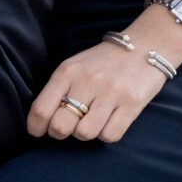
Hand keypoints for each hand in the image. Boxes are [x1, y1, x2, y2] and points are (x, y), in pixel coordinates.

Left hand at [27, 38, 175, 144]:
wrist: (145, 46)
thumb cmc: (103, 62)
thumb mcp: (75, 67)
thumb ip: (57, 90)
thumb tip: (41, 122)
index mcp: (68, 72)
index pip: (41, 109)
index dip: (36, 128)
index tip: (39, 131)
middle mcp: (87, 81)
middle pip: (60, 126)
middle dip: (61, 133)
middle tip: (69, 126)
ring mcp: (110, 93)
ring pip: (85, 133)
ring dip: (86, 133)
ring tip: (92, 120)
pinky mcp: (132, 103)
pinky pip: (110, 135)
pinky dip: (107, 134)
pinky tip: (110, 120)